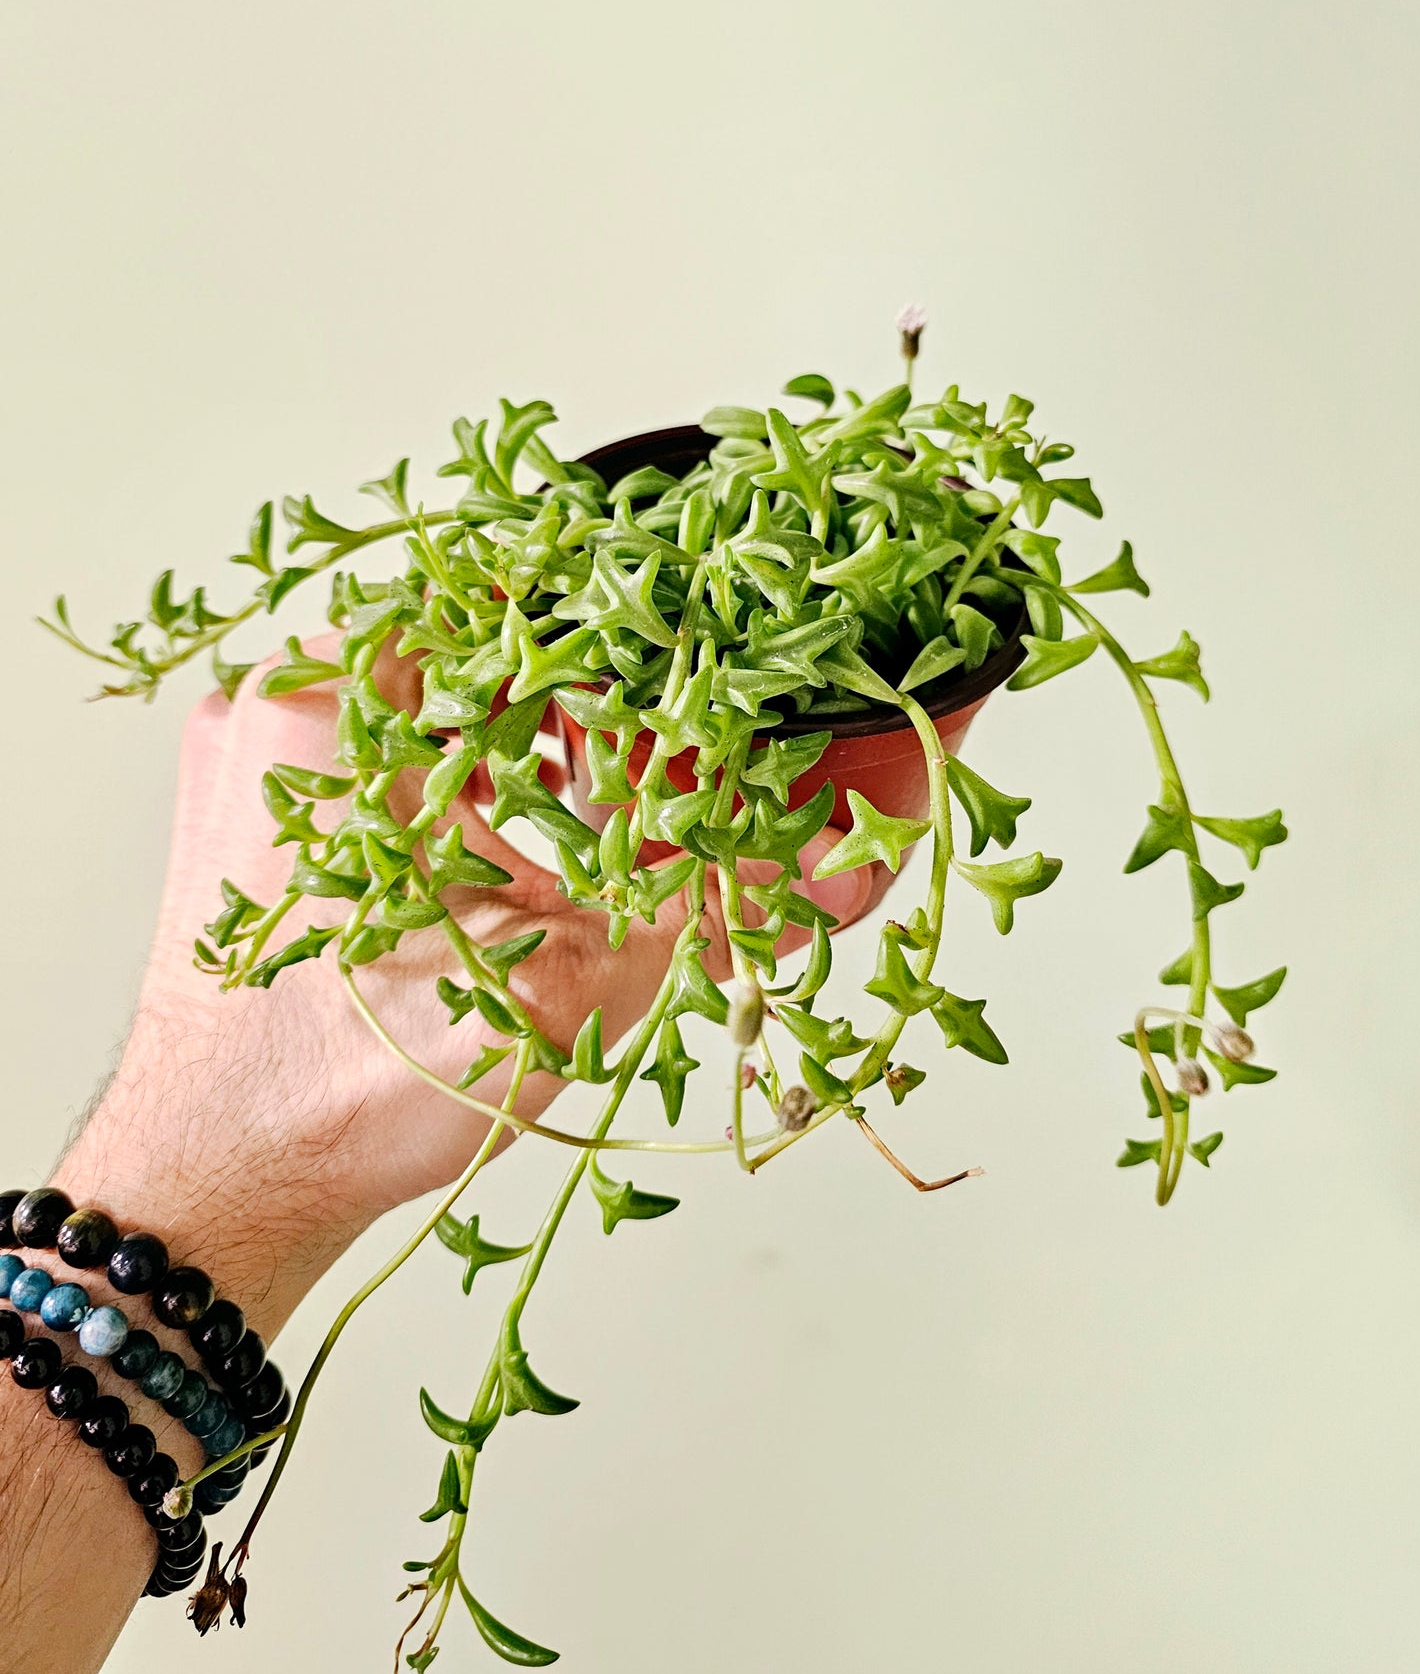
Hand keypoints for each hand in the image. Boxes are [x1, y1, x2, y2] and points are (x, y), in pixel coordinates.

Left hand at [60, 643, 876, 1339]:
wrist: (216, 1184)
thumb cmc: (350, 1088)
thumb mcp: (563, 984)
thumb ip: (710, 907)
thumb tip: (833, 868)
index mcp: (335, 702)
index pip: (513, 605)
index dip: (622, 650)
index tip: (686, 703)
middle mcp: (277, 701)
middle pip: (468, 642)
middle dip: (578, 699)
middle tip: (652, 760)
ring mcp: (248, 755)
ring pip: (420, 693)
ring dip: (517, 733)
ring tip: (590, 797)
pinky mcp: (243, 811)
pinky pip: (369, 745)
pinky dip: (451, 771)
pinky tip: (507, 832)